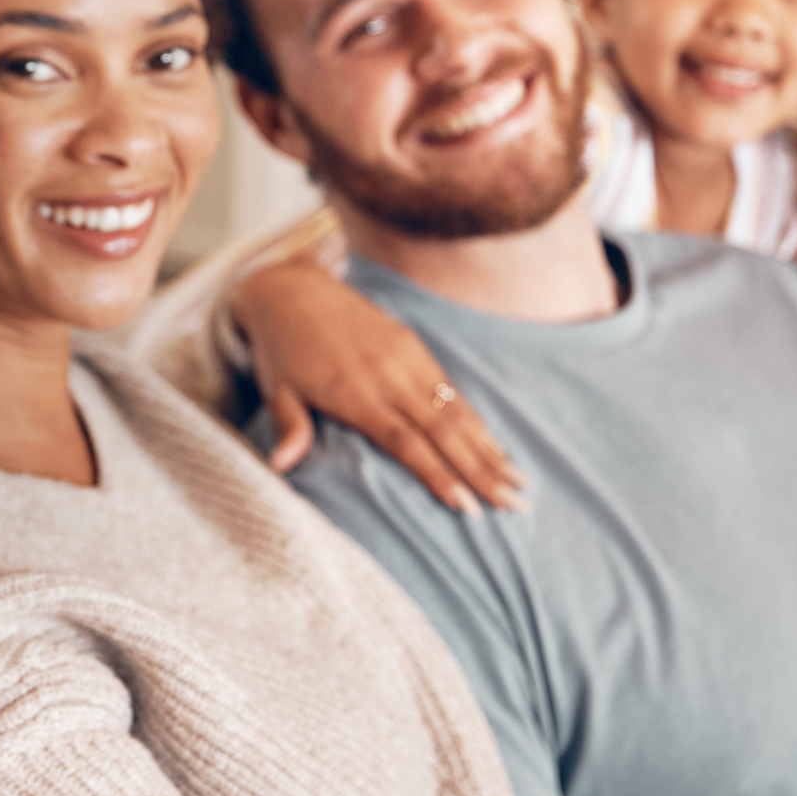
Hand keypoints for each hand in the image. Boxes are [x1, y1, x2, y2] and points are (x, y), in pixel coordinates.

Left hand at [227, 258, 524, 512]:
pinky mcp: (412, 344)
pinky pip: (451, 388)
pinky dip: (476, 420)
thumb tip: (279, 465)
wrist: (289, 289)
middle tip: (514, 505)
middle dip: (481, 470)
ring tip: (519, 483)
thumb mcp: (278, 388)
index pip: (405, 442)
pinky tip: (496, 445)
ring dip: (489, 449)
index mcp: (354, 393)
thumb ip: (289, 426)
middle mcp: (387, 376)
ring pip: (455, 410)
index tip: (468, 506)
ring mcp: (404, 358)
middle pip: (442, 431)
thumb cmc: (281, 350)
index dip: (438, 474)